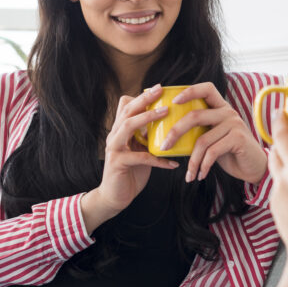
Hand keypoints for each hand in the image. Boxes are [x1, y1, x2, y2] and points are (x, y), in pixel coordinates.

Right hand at [81, 84, 178, 232]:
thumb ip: (147, 137)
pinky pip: (141, 157)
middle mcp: (114, 136)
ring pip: (128, 126)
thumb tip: (168, 124)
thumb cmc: (131, 172)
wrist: (114, 197)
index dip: (140, 96)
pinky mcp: (118, 163)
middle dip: (143, 99)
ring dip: (147, 118)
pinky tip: (173, 163)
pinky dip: (159, 160)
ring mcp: (114, 149)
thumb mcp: (140, 151)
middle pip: (126, 111)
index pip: (125, 106)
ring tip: (165, 113)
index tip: (158, 88)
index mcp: (119, 131)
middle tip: (160, 90)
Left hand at [161, 81, 267, 184]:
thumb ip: (200, 131)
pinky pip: (212, 152)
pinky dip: (203, 166)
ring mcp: (234, 124)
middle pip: (195, 115)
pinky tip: (200, 175)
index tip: (173, 102)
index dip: (189, 91)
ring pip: (202, 140)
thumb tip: (169, 136)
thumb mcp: (213, 138)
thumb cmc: (230, 153)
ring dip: (192, 161)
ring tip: (189, 174)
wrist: (254, 168)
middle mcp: (228, 112)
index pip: (206, 88)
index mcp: (221, 107)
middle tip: (165, 146)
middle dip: (176, 132)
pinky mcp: (238, 138)